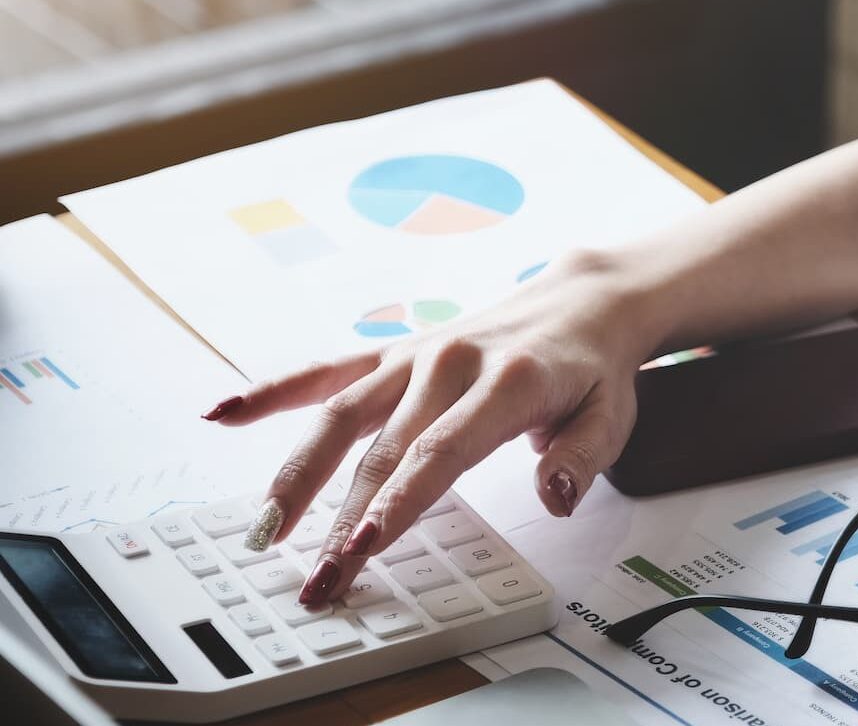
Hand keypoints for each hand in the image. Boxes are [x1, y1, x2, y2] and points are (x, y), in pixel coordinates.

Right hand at [208, 250, 658, 605]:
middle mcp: (448, 365)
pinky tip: (222, 413)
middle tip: (318, 580)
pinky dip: (272, 392)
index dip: (396, 503)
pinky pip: (324, 372)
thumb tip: (556, 496)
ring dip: (298, 478)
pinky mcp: (392, 354)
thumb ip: (581, 457)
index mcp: (506, 384)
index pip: (439, 453)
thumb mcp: (611, 415)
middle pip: (382, 453)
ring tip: (264, 532)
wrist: (582, 301)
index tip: (361, 545)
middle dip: (342, 521)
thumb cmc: (592, 369)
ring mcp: (413, 358)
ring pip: (340, 418)